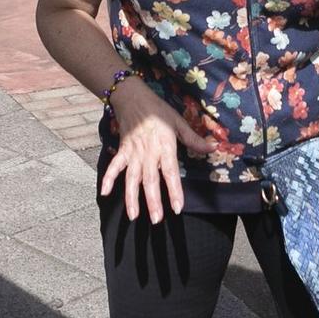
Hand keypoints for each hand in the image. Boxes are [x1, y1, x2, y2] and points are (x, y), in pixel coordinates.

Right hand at [99, 80, 213, 223]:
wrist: (133, 97)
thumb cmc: (158, 110)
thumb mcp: (178, 122)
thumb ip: (194, 139)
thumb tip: (214, 148)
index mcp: (164, 146)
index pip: (170, 173)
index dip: (174, 191)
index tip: (177, 208)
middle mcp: (147, 153)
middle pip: (150, 180)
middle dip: (153, 201)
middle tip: (156, 220)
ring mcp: (132, 153)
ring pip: (131, 178)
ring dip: (132, 197)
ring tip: (133, 216)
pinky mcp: (122, 150)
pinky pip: (114, 166)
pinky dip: (108, 178)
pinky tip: (104, 193)